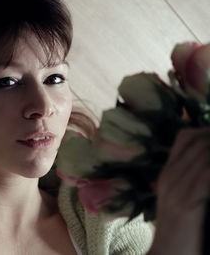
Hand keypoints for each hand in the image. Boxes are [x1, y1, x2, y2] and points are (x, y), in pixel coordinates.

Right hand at [149, 128, 209, 254]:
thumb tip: (206, 163)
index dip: (205, 130)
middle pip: (196, 143)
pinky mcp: (187, 205)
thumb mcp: (177, 196)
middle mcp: (170, 177)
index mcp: (167, 172)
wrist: (167, 252)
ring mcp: (177, 190)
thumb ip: (187, 177)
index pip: (184, 137)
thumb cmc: (178, 226)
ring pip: (203, 157)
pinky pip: (205, 178)